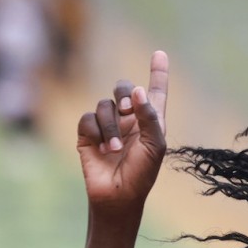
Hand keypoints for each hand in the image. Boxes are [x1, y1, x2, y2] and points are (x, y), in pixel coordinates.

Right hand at [74, 51, 169, 218]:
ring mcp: (108, 125)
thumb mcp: (154, 146)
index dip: (157, 73)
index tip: (160, 53)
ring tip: (116, 149)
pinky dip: (96, 132)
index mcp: (151, 121)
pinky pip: (88, 119)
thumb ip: (149, 116)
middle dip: (124, 93)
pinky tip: (102, 149)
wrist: (117, 194)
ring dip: (111, 127)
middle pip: (123, 88)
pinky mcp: (87, 133)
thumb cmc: (142, 173)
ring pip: (104, 105)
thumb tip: (137, 90)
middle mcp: (129, 119)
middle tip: (128, 108)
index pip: (155, 92)